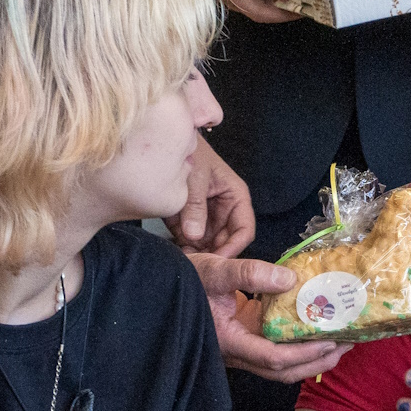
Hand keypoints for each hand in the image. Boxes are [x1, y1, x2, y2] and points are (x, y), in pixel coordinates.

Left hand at [173, 136, 253, 256]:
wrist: (165, 144)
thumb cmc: (189, 153)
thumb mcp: (195, 177)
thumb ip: (195, 205)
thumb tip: (194, 236)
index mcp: (235, 197)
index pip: (244, 230)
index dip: (234, 248)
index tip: (217, 261)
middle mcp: (224, 211)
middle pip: (226, 242)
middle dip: (213, 255)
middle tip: (197, 265)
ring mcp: (206, 218)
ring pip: (208, 246)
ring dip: (197, 254)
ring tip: (184, 260)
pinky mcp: (188, 222)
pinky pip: (190, 242)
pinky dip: (184, 249)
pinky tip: (175, 253)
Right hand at [187, 252, 347, 381]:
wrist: (162, 285)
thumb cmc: (184, 279)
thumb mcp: (215, 270)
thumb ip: (249, 273)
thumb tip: (290, 279)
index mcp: (229, 343)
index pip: (273, 358)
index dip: (305, 353)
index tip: (332, 341)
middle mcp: (236, 353)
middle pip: (282, 371)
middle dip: (317, 361)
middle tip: (348, 344)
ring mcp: (240, 348)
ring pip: (279, 364)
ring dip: (310, 355)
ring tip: (339, 340)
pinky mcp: (243, 338)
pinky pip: (274, 347)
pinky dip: (296, 342)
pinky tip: (313, 327)